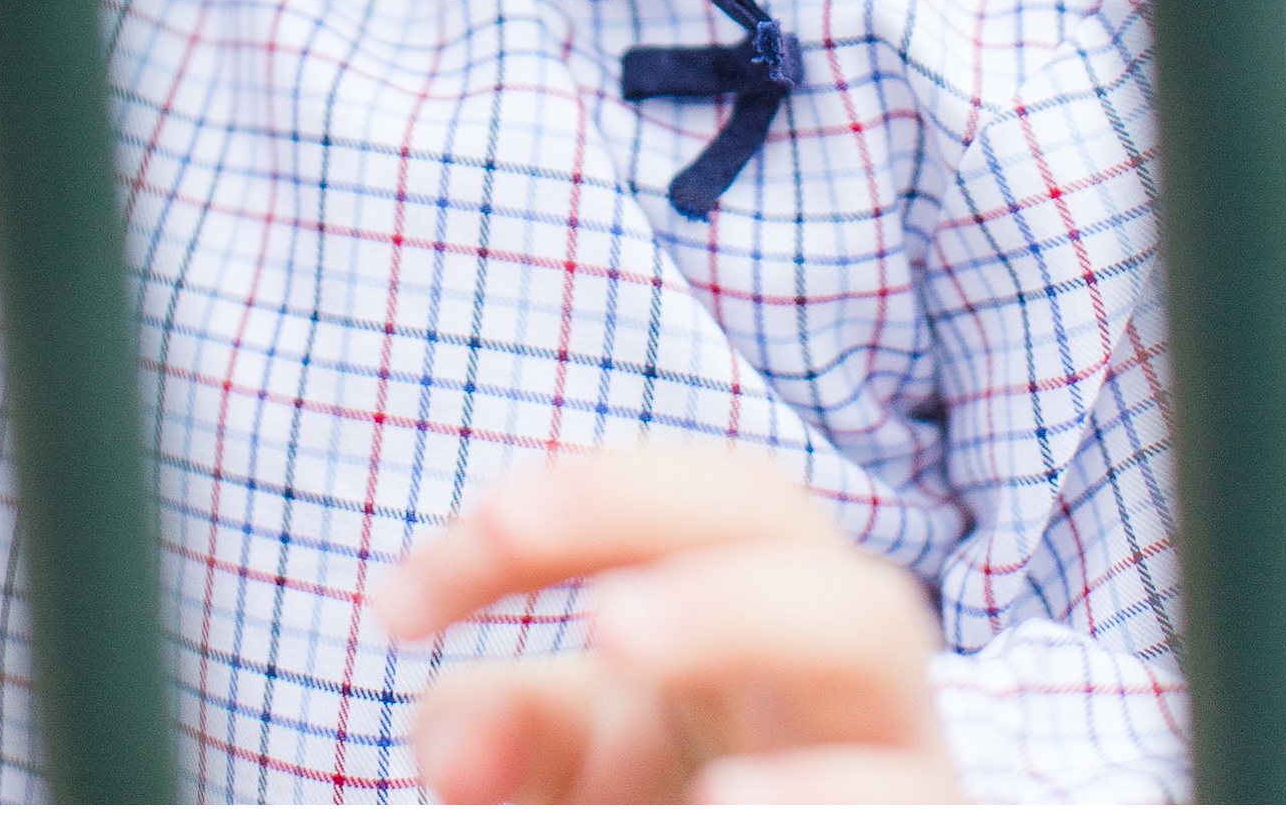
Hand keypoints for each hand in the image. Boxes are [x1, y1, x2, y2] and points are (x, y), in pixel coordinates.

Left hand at [375, 446, 963, 804]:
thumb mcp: (578, 773)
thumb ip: (501, 730)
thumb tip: (452, 746)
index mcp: (742, 609)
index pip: (655, 500)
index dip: (528, 521)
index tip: (394, 607)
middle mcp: (820, 662)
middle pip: (771, 507)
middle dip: (636, 499)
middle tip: (501, 530)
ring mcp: (888, 748)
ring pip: (869, 624)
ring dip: (733, 607)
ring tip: (613, 633)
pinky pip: (891, 794)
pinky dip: (813, 792)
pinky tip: (728, 803)